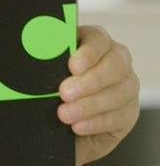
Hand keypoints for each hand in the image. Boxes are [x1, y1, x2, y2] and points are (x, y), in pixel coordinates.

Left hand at [58, 26, 139, 165]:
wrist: (56, 122)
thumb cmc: (49, 90)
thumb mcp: (46, 73)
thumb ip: (47, 62)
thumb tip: (36, 55)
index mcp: (93, 43)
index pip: (98, 40)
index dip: (87, 53)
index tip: (72, 66)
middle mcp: (115, 61)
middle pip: (114, 66)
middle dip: (89, 81)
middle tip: (65, 93)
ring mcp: (126, 86)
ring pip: (118, 93)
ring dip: (89, 105)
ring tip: (64, 114)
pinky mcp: (128, 112)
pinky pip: (119, 117)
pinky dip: (96, 123)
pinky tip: (79, 126)